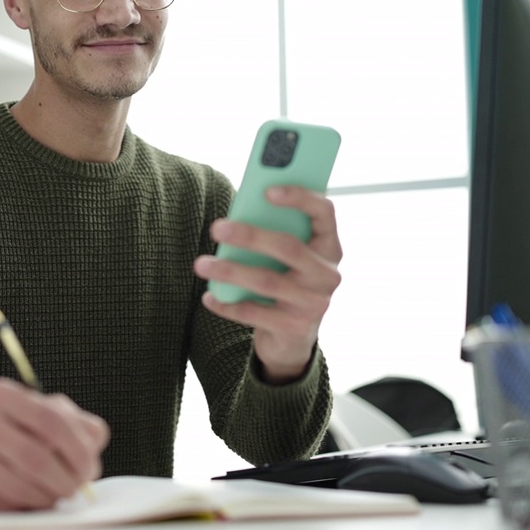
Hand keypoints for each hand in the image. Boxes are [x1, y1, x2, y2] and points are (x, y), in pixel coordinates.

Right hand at [0, 377, 109, 509]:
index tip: (89, 468)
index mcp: (2, 394)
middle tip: (75, 489)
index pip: (53, 419)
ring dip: (47, 497)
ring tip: (54, 496)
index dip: (78, 449)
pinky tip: (29, 500)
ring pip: (21, 484)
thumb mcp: (32, 415)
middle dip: (66, 480)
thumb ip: (71, 424)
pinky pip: (2, 502)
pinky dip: (24, 506)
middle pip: (37, 457)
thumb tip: (92, 451)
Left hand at [193, 186, 341, 383]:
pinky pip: (253, 313)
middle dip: (250, 236)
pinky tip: (209, 296)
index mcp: (329, 247)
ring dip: (230, 271)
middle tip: (216, 228)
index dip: (300, 197)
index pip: (324, 213)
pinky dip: (227, 304)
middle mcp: (327, 274)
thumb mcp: (288, 258)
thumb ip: (274, 234)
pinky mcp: (294, 328)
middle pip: (289, 247)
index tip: (267, 190)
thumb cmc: (285, 282)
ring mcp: (314, 303)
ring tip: (201, 264)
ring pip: (266, 281)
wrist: (293, 338)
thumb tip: (235, 218)